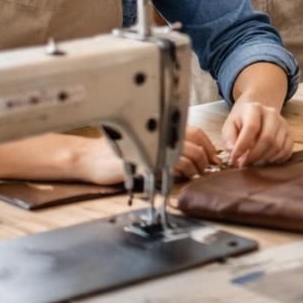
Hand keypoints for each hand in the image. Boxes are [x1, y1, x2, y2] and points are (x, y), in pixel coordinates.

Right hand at [74, 125, 220, 182]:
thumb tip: (194, 158)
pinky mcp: (148, 158)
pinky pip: (173, 164)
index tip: (213, 159)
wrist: (90, 159)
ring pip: (189, 153)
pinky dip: (182, 172)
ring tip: (194, 175)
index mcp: (160, 126)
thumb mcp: (145, 146)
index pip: (196, 132)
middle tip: (206, 170)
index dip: (208, 146)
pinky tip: (180, 177)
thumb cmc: (115, 153)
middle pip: (197, 140)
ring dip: (196, 167)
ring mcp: (154, 143)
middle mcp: (159, 131)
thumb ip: (166, 147)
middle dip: (206, 158)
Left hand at [221, 98, 293, 167]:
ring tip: (253, 163)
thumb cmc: (241, 122)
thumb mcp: (229, 126)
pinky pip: (287, 150)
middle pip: (267, 138)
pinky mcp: (289, 133)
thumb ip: (229, 138)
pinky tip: (265, 161)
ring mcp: (283, 123)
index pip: (251, 127)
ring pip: (277, 146)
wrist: (256, 114)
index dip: (242, 146)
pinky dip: (276, 160)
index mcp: (254, 108)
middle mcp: (272, 114)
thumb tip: (233, 152)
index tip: (234, 160)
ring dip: (264, 159)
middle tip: (244, 165)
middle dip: (254, 156)